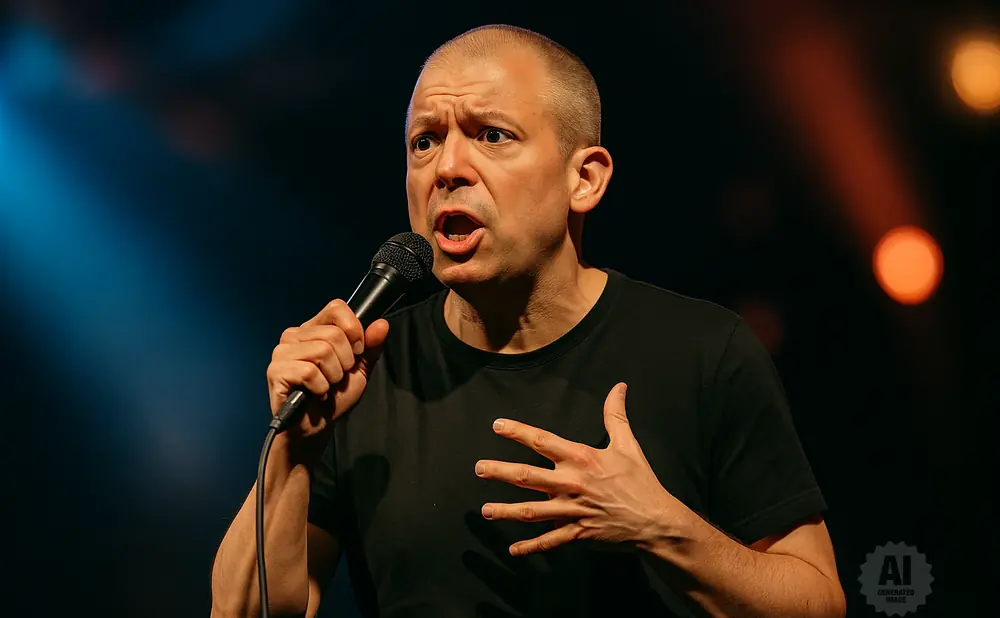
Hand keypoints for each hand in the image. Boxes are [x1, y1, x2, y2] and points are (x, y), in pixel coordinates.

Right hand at [266, 299, 388, 440]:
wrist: (316, 427)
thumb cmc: (334, 396)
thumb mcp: (360, 369)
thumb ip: (370, 346)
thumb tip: (381, 324)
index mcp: (314, 328)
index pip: (336, 308)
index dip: (353, 329)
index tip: (356, 352)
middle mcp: (294, 335)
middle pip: (334, 334)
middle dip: (345, 362)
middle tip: (337, 377)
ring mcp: (282, 352)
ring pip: (322, 351)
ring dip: (333, 376)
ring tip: (325, 385)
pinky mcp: (275, 371)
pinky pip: (308, 371)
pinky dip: (320, 387)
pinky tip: (315, 393)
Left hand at [476, 382, 681, 555]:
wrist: (656, 521)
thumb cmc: (641, 481)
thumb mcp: (627, 445)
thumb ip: (615, 415)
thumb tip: (619, 387)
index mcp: (581, 459)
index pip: (542, 441)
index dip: (518, 432)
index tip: (497, 426)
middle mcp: (572, 483)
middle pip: (528, 476)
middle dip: (500, 472)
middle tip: (478, 468)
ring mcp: (572, 511)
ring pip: (531, 511)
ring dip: (505, 511)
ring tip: (485, 510)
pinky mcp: (577, 533)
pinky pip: (549, 541)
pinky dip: (530, 547)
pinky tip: (513, 549)